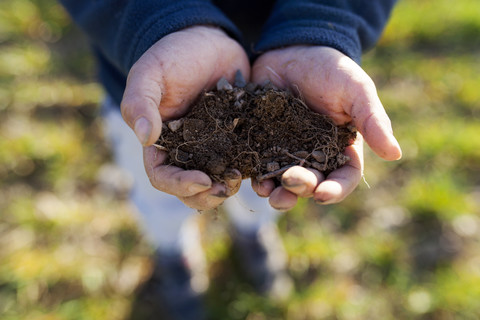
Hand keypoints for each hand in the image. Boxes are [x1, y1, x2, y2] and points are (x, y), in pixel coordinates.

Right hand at [121, 26, 249, 209]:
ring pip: (216, 181)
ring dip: (227, 188)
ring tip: (241, 181)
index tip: (201, 180)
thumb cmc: (174, 55)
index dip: (178, 184)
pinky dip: (249, 170)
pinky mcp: (236, 140)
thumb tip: (144, 138)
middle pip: (190, 188)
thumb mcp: (151, 74)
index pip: (162, 175)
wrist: (209, 41)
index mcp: (160, 142)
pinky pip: (242, 161)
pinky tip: (261, 168)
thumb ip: (141, 103)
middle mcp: (186, 150)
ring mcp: (212, 147)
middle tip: (225, 190)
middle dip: (206, 195)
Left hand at [251, 46, 401, 209]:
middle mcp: (315, 156)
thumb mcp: (356, 90)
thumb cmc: (331, 69)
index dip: (335, 190)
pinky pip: (260, 167)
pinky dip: (258, 177)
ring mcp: (287, 152)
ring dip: (279, 193)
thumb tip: (395, 154)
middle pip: (312, 184)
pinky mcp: (263, 145)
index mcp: (342, 148)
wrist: (293, 50)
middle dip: (303, 188)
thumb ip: (373, 121)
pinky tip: (254, 179)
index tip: (322, 194)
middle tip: (292, 182)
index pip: (344, 177)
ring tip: (271, 194)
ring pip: (284, 183)